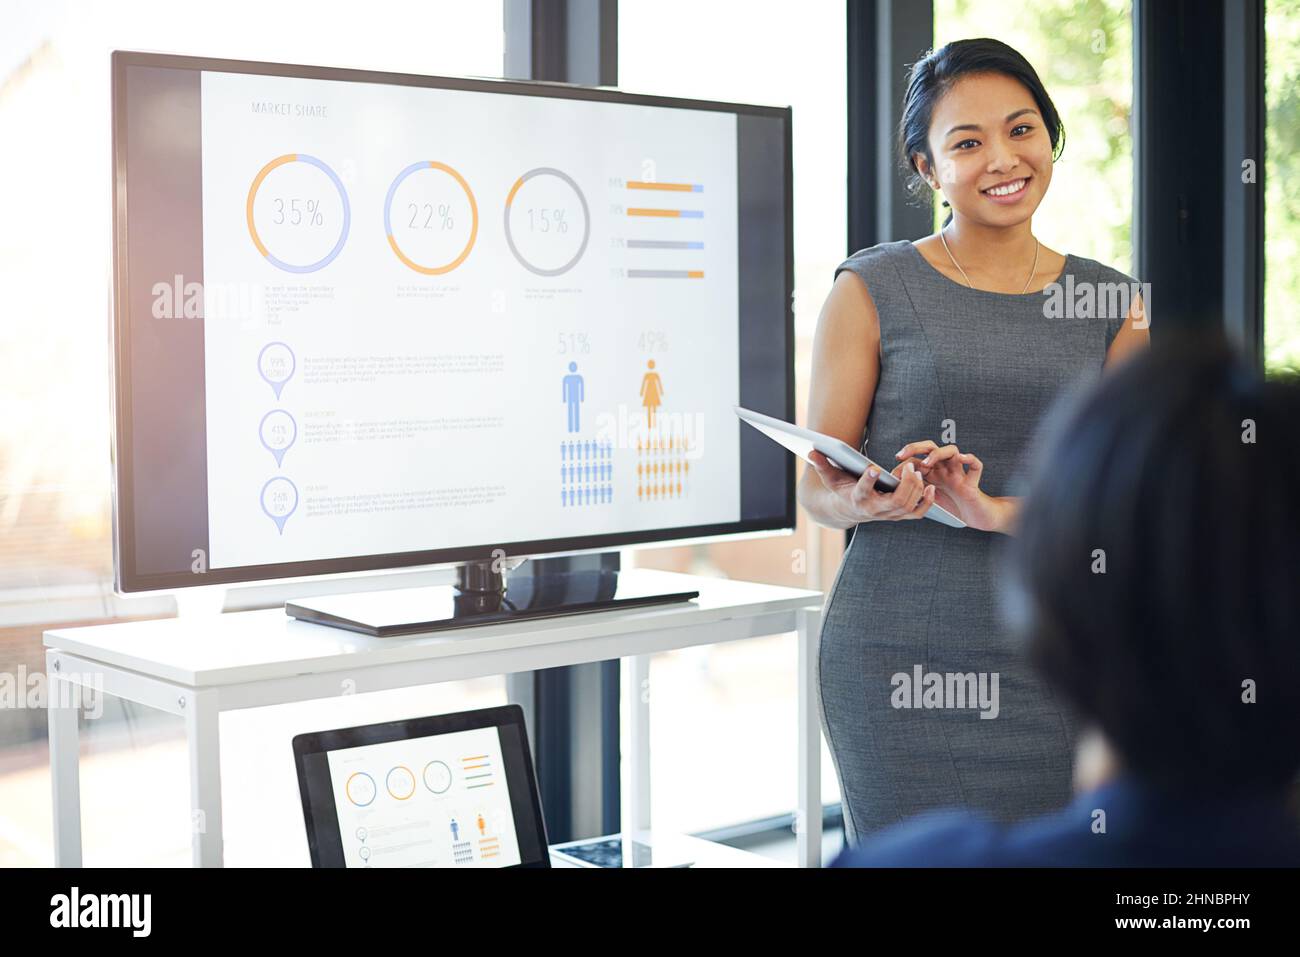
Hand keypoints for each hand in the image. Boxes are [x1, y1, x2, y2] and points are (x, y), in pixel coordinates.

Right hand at [807, 449, 935, 524]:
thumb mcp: (830, 477)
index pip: (863, 492)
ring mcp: (889, 515)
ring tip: (918, 470)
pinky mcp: (899, 515)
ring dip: (917, 488)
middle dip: (906, 484)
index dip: (868, 480)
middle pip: (896, 501)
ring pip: (909, 505)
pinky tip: (930, 487)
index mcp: (857, 500)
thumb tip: (812, 451)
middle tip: (910, 466)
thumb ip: (822, 465)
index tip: (874, 467)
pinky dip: (927, 502)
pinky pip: (918, 512)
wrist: (848, 510)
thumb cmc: (841, 489)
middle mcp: (875, 510)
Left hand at [894, 440, 1007, 532]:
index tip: (892, 472)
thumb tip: (895, 485)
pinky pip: (976, 466)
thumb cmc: (951, 507)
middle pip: (931, 448)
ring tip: (926, 462)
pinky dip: (971, 459)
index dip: (904, 463)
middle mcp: (944, 469)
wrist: (974, 517)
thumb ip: (914, 490)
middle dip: (916, 447)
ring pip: (951, 451)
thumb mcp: (927, 499)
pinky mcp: (971, 483)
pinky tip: (962, 458)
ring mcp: (958, 474)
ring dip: (937, 454)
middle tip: (902, 455)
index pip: (917, 458)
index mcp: (932, 473)